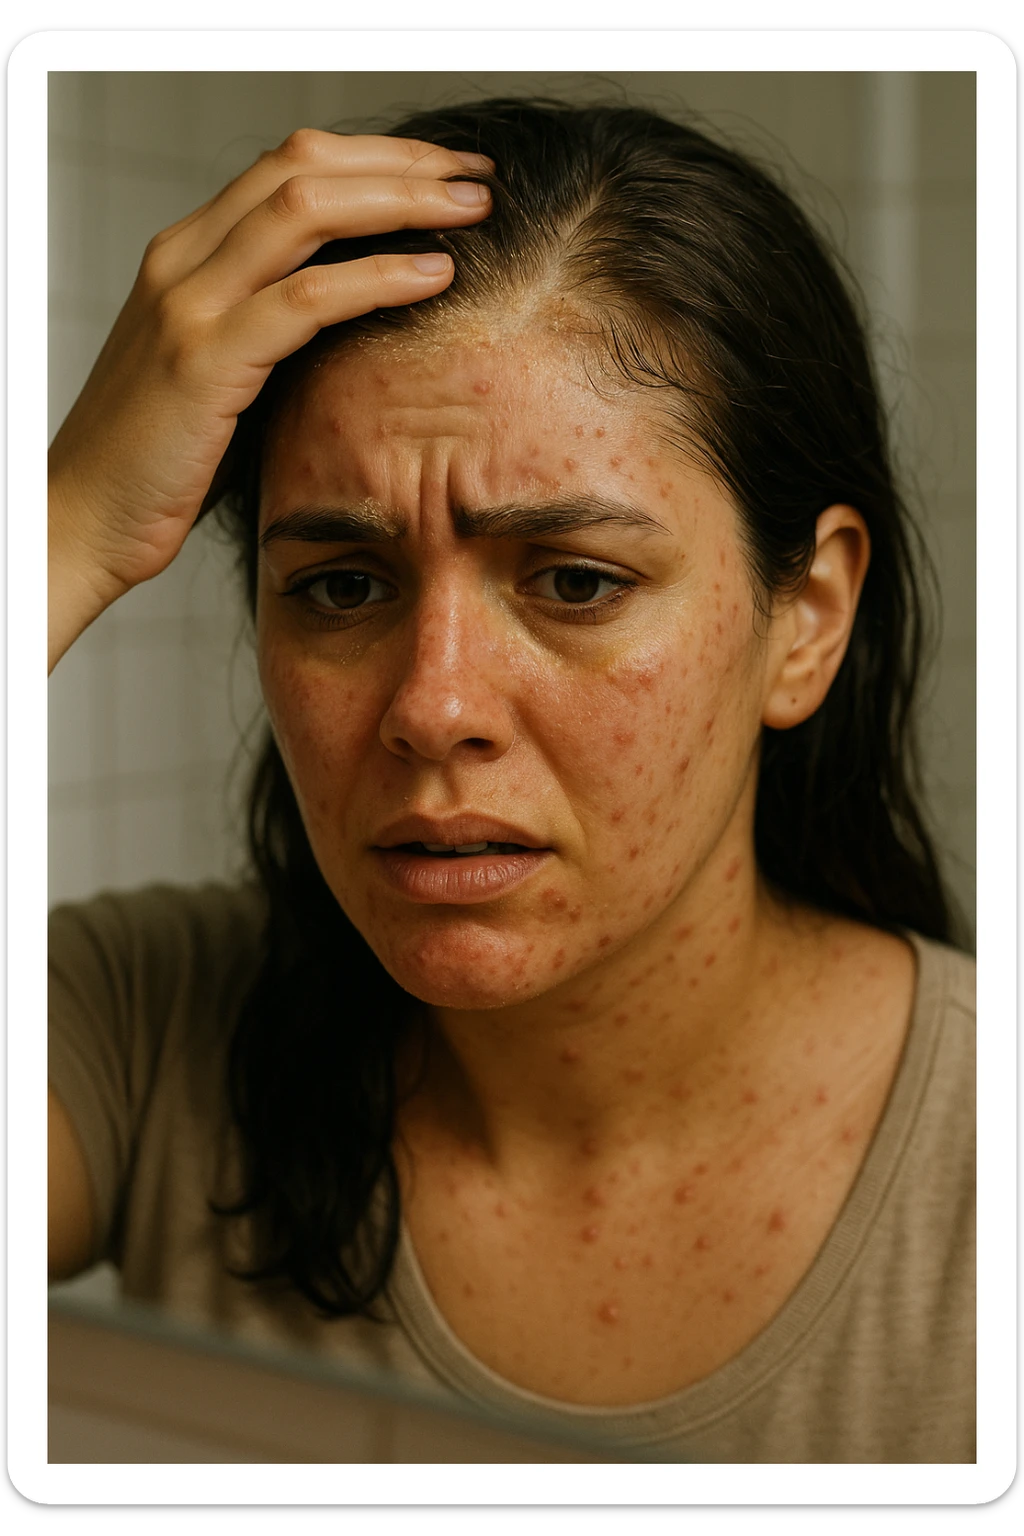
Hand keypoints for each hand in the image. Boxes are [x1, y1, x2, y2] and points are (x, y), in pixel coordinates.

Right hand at [47, 130, 490, 665]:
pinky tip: (434, 276)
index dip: (377, 159)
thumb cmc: (158, 461)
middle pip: (304, 166)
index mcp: (187, 254)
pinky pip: (306, 299)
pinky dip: (378, 277)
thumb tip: (356, 311)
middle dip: (402, 163)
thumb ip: (267, 327)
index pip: (290, 167)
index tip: (448, 176)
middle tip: (476, 178)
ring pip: (307, 210)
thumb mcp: (217, 372)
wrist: (82, 519)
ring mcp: (187, 304)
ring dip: (401, 202)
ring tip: (471, 213)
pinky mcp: (203, 360)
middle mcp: (182, 259)